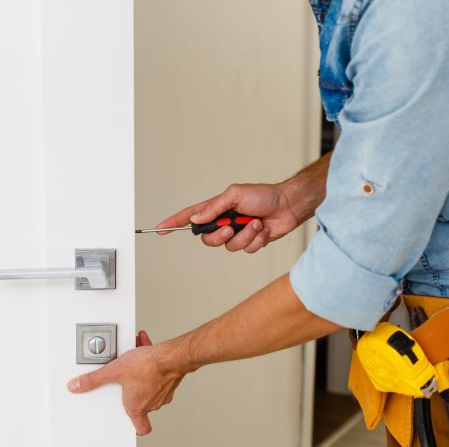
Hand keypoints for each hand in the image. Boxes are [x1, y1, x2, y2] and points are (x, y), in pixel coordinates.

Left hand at [66, 331, 184, 435]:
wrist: (170, 356)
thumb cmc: (148, 367)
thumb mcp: (113, 370)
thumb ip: (93, 380)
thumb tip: (76, 386)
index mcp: (137, 407)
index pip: (141, 428)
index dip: (136, 429)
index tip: (132, 427)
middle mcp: (151, 403)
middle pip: (142, 403)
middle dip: (133, 389)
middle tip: (127, 379)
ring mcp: (162, 393)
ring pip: (150, 387)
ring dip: (143, 375)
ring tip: (136, 360)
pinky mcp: (169, 381)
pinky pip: (158, 375)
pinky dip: (152, 365)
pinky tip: (145, 350)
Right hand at [156, 183, 301, 252]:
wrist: (288, 206)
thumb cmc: (264, 195)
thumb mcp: (235, 194)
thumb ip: (214, 207)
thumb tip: (196, 218)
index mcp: (218, 208)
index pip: (191, 216)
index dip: (175, 223)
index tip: (160, 229)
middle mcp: (225, 221)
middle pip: (209, 239)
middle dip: (220, 236)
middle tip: (232, 226)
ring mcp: (237, 233)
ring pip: (229, 246)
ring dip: (245, 235)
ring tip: (257, 223)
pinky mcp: (250, 242)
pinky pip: (246, 250)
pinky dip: (256, 240)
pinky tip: (264, 230)